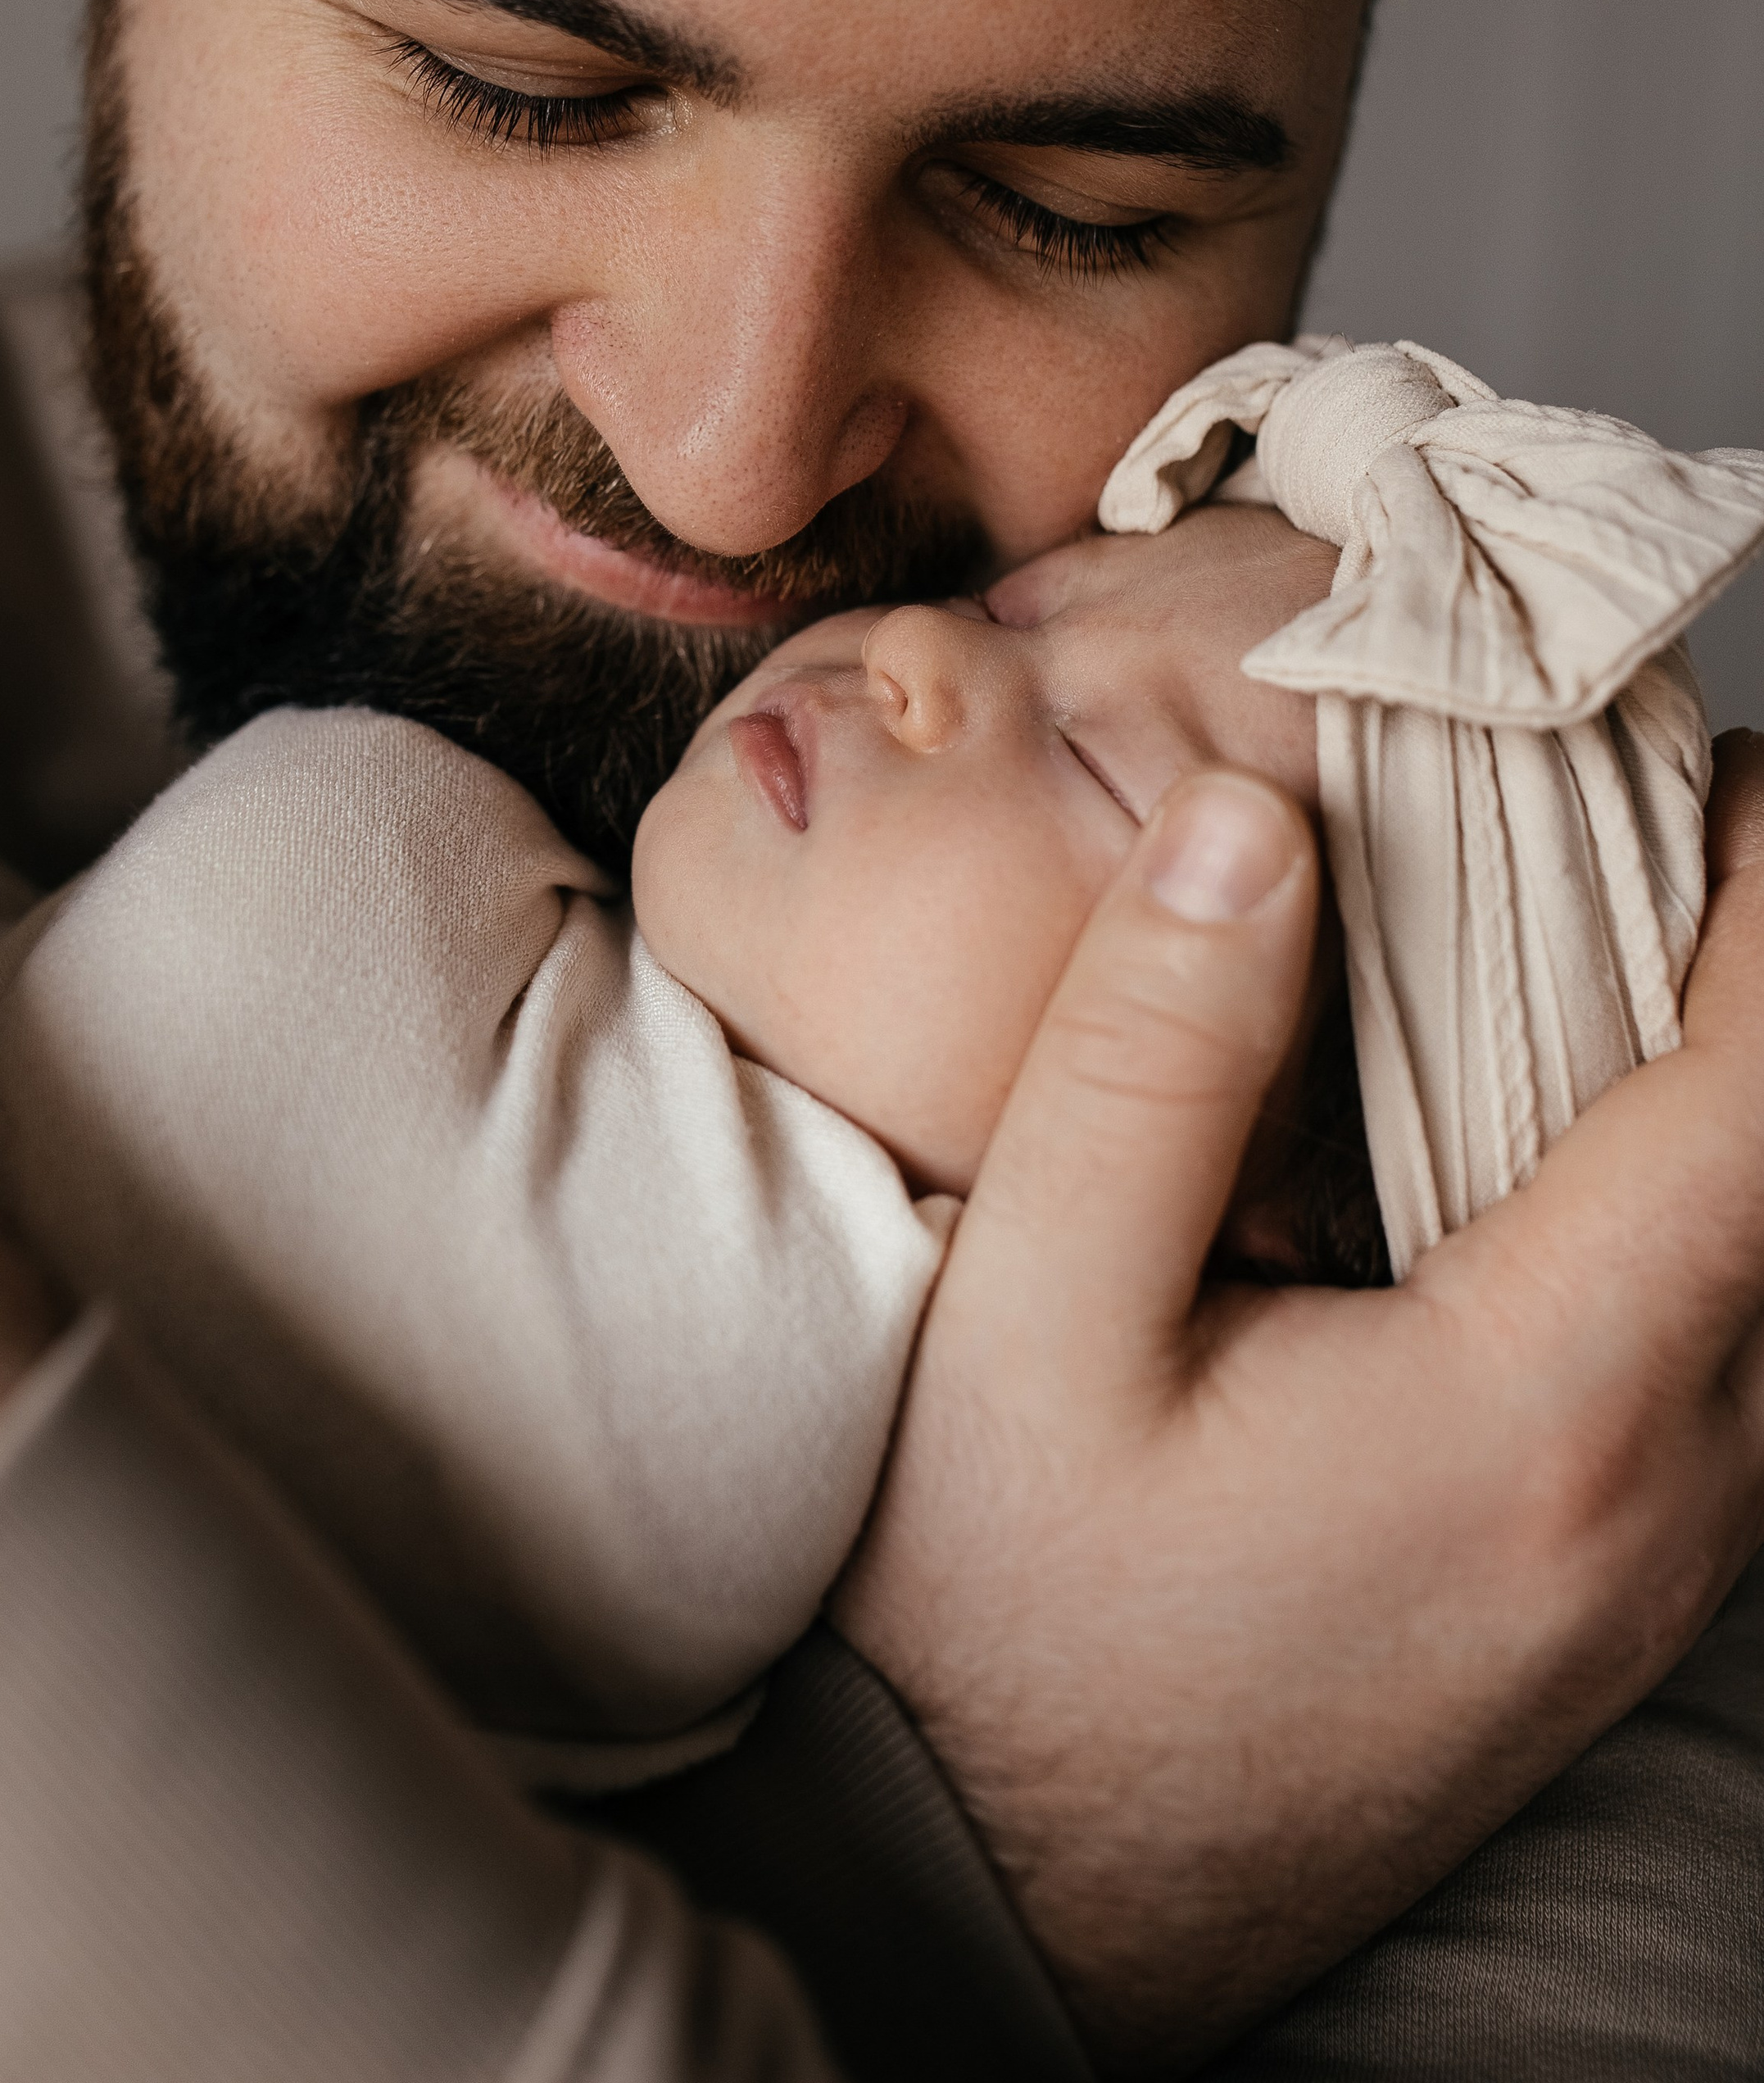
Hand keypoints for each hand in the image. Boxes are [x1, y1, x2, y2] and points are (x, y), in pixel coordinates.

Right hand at [836, 739, 1763, 2073]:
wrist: (990, 1917)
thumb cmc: (989, 1638)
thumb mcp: (1017, 1327)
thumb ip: (1142, 1062)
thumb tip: (1256, 824)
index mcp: (1542, 1410)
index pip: (1763, 1099)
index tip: (1705, 759)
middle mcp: (1657, 1504)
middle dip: (1761, 969)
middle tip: (1649, 813)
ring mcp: (1655, 1576)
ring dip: (1733, 1091)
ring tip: (1610, 941)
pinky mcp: (1609, 1605)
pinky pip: (1731, 1361)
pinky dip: (1697, 1205)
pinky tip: (1564, 1139)